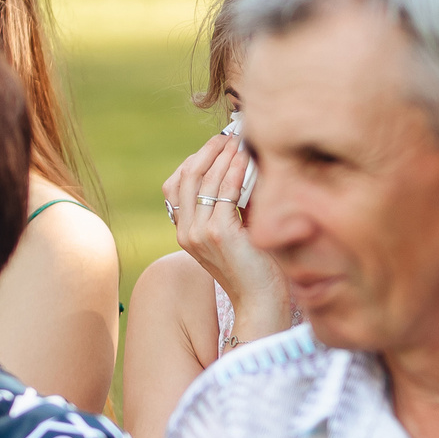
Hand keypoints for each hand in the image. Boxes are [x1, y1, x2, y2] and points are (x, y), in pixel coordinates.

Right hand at [163, 131, 289, 342]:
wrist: (262, 302)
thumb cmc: (256, 267)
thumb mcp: (236, 231)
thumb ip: (231, 204)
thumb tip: (241, 167)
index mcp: (184, 231)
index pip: (177, 184)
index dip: (195, 159)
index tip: (217, 144)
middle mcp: (186, 231)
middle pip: (187, 176)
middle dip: (208, 151)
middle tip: (228, 135)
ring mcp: (199, 233)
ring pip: (204, 180)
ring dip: (223, 156)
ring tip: (240, 140)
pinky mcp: (219, 234)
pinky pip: (224, 192)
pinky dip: (235, 171)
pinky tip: (248, 159)